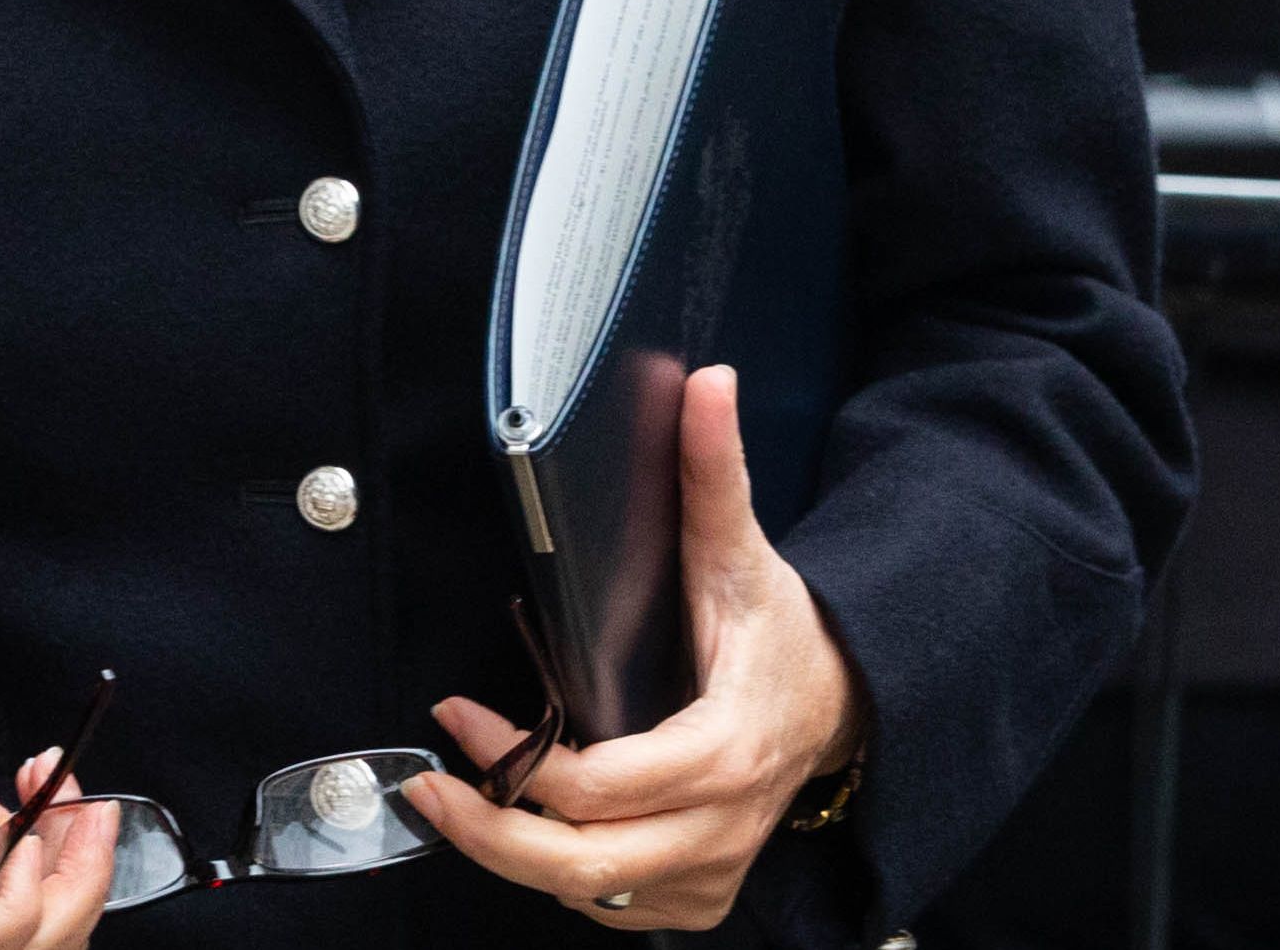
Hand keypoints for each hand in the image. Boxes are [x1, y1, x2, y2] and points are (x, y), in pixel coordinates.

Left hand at [407, 366, 868, 930]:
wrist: (847, 705)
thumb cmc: (787, 635)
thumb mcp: (746, 553)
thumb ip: (715, 472)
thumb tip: (706, 383)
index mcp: (728, 746)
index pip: (607, 787)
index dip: (520, 759)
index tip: (460, 714)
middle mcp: (722, 824)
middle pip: (583, 866)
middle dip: (490, 837)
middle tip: (432, 793)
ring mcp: (714, 869)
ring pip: (590, 895)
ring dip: (517, 858)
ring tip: (469, 800)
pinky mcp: (701, 896)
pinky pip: (614, 910)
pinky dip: (566, 881)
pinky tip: (541, 831)